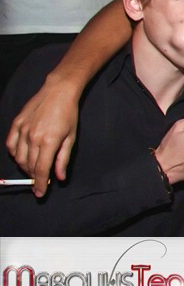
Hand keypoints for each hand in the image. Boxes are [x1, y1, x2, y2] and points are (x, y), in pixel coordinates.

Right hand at [5, 74, 81, 197]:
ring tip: (33, 169)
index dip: (40, 184)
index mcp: (49, 142)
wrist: (58, 92)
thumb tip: (59, 177)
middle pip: (29, 166)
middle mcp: (33, 137)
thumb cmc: (68, 114)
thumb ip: (63, 159)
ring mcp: (22, 130)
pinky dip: (15, 154)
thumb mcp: (70, 137)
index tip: (40, 194)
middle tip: (39, 181)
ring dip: (25, 167)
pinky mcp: (16, 124)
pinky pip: (11, 145)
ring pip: (19, 158)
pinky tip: (23, 156)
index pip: (41, 170)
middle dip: (34, 177)